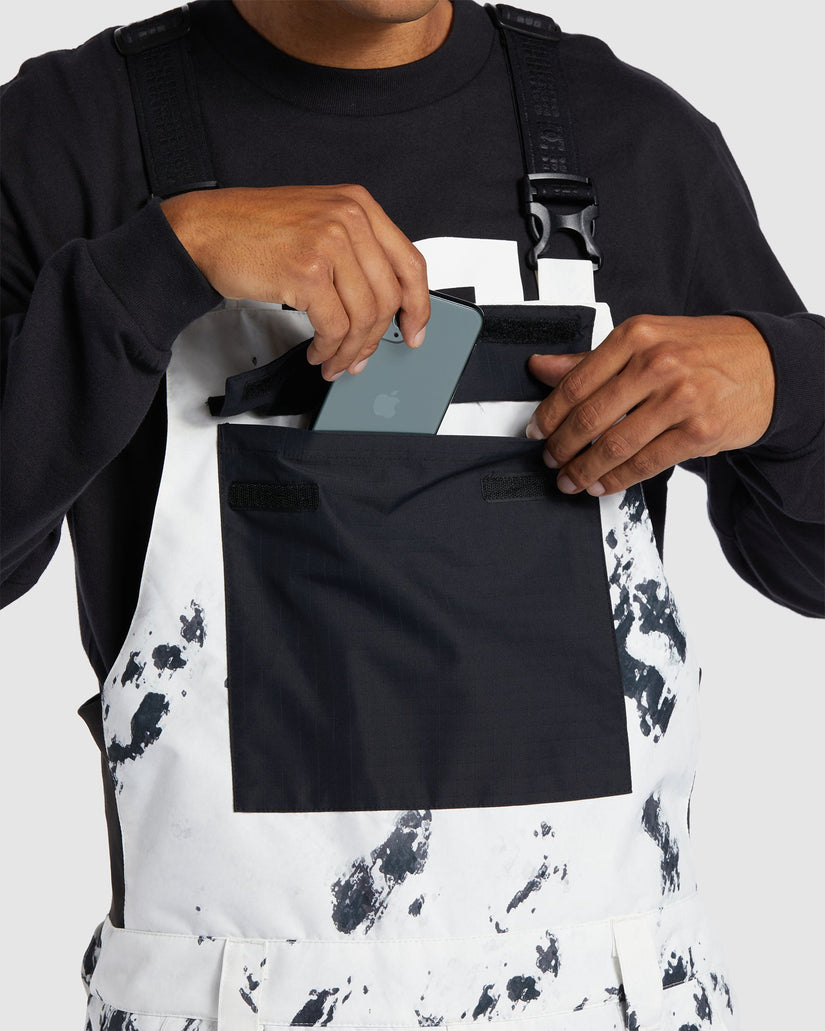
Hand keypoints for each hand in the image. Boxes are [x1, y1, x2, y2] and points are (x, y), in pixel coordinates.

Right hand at [161, 184, 429, 379]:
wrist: (203, 230)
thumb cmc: (251, 230)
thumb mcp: (317, 224)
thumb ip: (354, 253)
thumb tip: (382, 305)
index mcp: (358, 205)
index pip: (410, 262)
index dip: (418, 305)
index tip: (416, 329)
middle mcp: (349, 218)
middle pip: (389, 296)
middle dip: (377, 338)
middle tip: (362, 357)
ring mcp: (330, 242)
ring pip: (364, 316)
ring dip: (350, 350)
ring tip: (335, 360)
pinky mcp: (308, 271)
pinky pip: (335, 326)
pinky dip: (330, 349)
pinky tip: (319, 352)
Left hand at [526, 314, 775, 495]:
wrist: (768, 364)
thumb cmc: (703, 351)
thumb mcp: (646, 340)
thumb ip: (590, 359)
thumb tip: (540, 367)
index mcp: (636, 336)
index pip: (575, 382)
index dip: (548, 414)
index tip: (535, 432)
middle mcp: (657, 364)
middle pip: (590, 418)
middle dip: (561, 448)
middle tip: (550, 461)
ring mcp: (680, 399)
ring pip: (614, 446)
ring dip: (583, 471)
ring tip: (570, 480)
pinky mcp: (699, 432)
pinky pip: (644, 464)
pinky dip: (616, 480)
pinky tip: (601, 485)